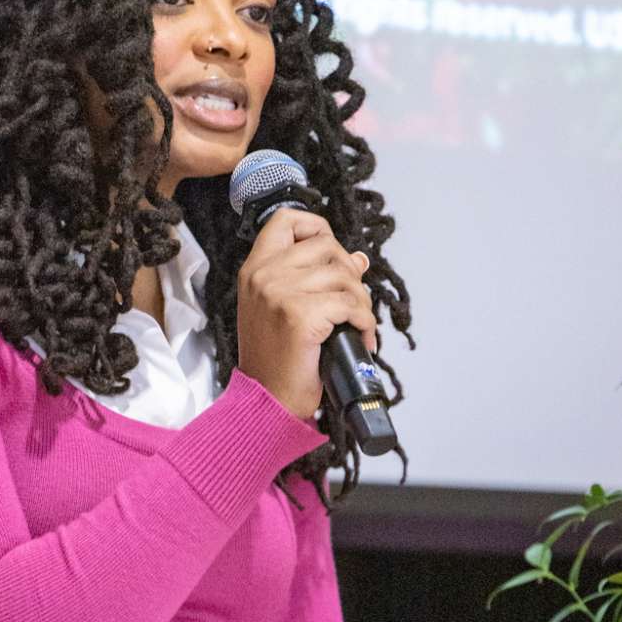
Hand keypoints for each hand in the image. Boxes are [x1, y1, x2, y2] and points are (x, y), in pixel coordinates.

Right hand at [235, 207, 376, 421]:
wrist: (267, 401)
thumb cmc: (274, 361)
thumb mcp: (284, 310)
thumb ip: (313, 279)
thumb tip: (357, 259)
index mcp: (255, 270)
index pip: (287, 220)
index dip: (317, 228)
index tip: (332, 252)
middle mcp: (264, 276)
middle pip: (327, 246)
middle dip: (350, 274)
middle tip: (351, 302)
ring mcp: (280, 293)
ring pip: (345, 276)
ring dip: (361, 302)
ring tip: (356, 324)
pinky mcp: (301, 316)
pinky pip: (351, 305)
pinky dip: (365, 323)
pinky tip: (360, 337)